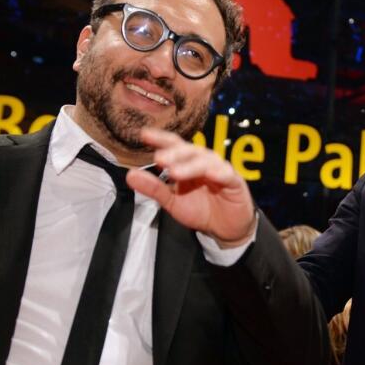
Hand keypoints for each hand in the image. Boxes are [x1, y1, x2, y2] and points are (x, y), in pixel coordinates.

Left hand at [126, 128, 256, 246]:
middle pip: (189, 151)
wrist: (224, 229)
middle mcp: (203, 161)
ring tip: (175, 172)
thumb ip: (153, 188)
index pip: (173, 145)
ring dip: (190, 166)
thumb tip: (130, 175)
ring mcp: (220, 169)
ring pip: (205, 162)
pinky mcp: (234, 182)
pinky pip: (227, 174)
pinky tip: (210, 174)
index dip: (160, 139)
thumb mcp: (172, 201)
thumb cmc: (200, 209)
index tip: (144, 134)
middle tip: (159, 158)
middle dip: (174, 153)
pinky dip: (219, 173)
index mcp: (187, 162)